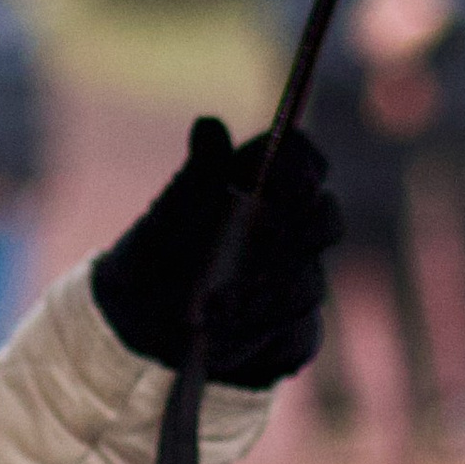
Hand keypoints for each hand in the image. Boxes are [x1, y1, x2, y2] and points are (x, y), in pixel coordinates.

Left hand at [90, 116, 341, 389]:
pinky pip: (299, 336)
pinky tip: (225, 337)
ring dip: (271, 292)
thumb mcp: (165, 219)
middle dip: (303, 227)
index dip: (302, 162)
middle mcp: (290, 229)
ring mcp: (298, 279)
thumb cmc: (155, 257)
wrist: (139, 325)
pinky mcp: (294, 330)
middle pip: (325, 216)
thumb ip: (195, 177)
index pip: (301, 157)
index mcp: (262, 185)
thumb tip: (209, 126)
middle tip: (264, 234)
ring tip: (221, 302)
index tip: (286, 177)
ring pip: (311, 283)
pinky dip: (264, 336)